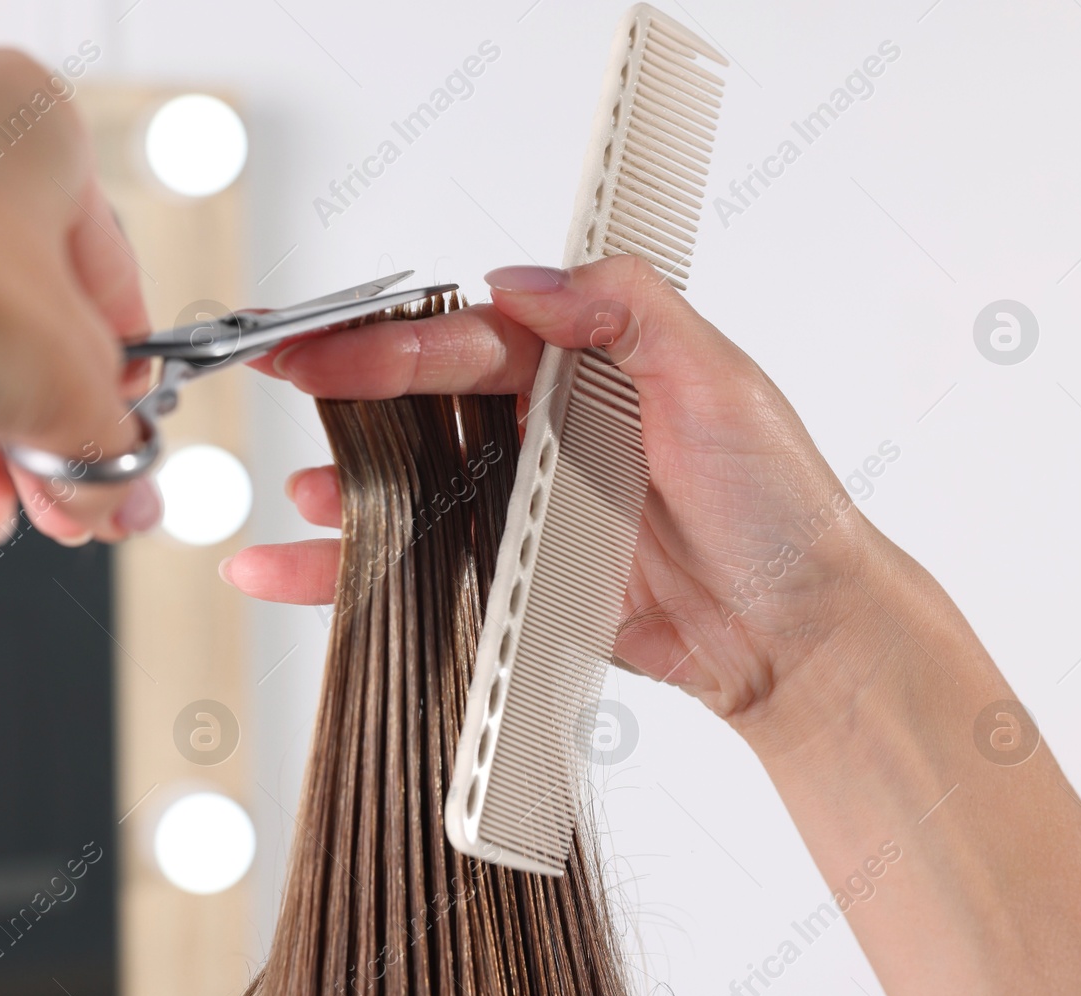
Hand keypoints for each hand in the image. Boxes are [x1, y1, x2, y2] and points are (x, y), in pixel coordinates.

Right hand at [224, 254, 877, 721]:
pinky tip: (297, 564)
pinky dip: (352, 572)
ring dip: (348, 485)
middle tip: (285, 379)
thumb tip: (525, 282)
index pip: (472, 343)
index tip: (333, 340)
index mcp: (586, 373)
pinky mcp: (517, 581)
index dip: (397, 339)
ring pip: (414, 486)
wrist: (795, 628)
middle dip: (348, 391)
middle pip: (425, 406)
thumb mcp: (718, 376)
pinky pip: (423, 568)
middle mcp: (548, 435)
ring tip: (308, 488)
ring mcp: (527, 510)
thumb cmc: (776, 504)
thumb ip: (626, 308)